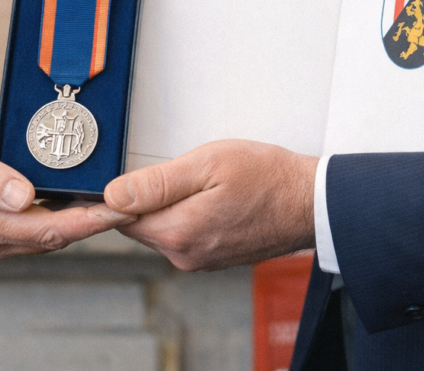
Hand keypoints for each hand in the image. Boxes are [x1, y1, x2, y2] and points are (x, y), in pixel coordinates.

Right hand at [0, 123, 133, 263]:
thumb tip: (26, 196)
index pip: (52, 229)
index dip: (93, 221)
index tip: (124, 210)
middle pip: (50, 239)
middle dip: (91, 225)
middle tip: (127, 206)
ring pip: (35, 240)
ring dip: (69, 226)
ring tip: (101, 206)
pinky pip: (17, 236)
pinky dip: (43, 224)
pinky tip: (53, 207)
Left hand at [103, 139, 316, 270]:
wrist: (311, 202)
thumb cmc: (266, 177)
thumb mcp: (206, 165)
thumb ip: (155, 183)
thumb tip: (112, 196)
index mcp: (178, 233)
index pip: (119, 218)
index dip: (116, 194)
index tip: (121, 174)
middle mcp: (185, 255)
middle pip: (140, 224)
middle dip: (145, 197)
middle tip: (174, 168)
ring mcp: (201, 259)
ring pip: (162, 228)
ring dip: (168, 204)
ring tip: (198, 180)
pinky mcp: (215, 257)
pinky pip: (185, 234)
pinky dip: (187, 214)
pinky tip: (209, 196)